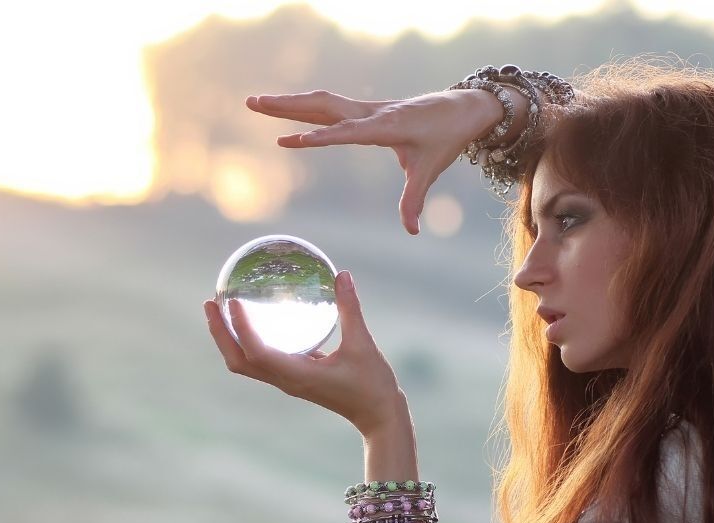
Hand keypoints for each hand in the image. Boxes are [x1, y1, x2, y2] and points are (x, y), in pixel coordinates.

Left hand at [204, 270, 406, 436]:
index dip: (241, 328)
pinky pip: (258, 361)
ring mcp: (286, 381)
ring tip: (219, 310)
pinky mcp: (292, 379)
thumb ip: (350, 310)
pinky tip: (250, 321)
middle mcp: (285, 380)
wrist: (378, 416)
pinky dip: (245, 342)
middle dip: (220, 334)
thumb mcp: (363, 344)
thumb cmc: (372, 384)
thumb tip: (343, 276)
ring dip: (227, 339)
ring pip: (245, 363)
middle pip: (238, 361)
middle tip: (210, 303)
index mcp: (297, 375)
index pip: (257, 352)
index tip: (233, 302)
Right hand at [246, 89, 501, 234]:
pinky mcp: (365, 110)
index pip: (345, 132)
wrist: (461, 107)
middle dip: (285, 106)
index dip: (317, 137)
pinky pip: (328, 106)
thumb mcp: (430, 169)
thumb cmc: (445, 138)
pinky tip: (283, 107)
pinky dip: (303, 106)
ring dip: (287, 101)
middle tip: (252, 103)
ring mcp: (366, 108)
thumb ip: (414, 199)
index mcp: (385, 126)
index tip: (288, 140)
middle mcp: (371, 112)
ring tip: (254, 102)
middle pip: (321, 106)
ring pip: (320, 102)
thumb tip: (411, 231)